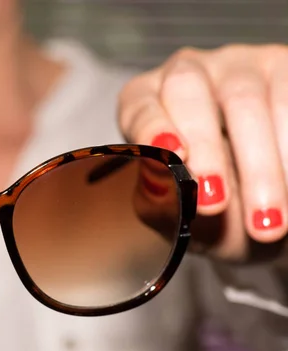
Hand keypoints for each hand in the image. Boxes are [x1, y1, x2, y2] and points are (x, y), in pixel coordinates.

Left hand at [119, 44, 287, 263]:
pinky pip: (287, 102)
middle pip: (187, 91)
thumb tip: (158, 181)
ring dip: (260, 166)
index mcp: (145, 102)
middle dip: (204, 150)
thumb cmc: (207, 207)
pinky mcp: (283, 68)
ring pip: (246, 101)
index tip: (173, 156)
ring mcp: (238, 67)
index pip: (138, 107)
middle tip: (214, 204)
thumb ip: (162, 202)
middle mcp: (186, 74)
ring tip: (267, 222)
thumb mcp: (179, 212)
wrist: (260, 210)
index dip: (151, 127)